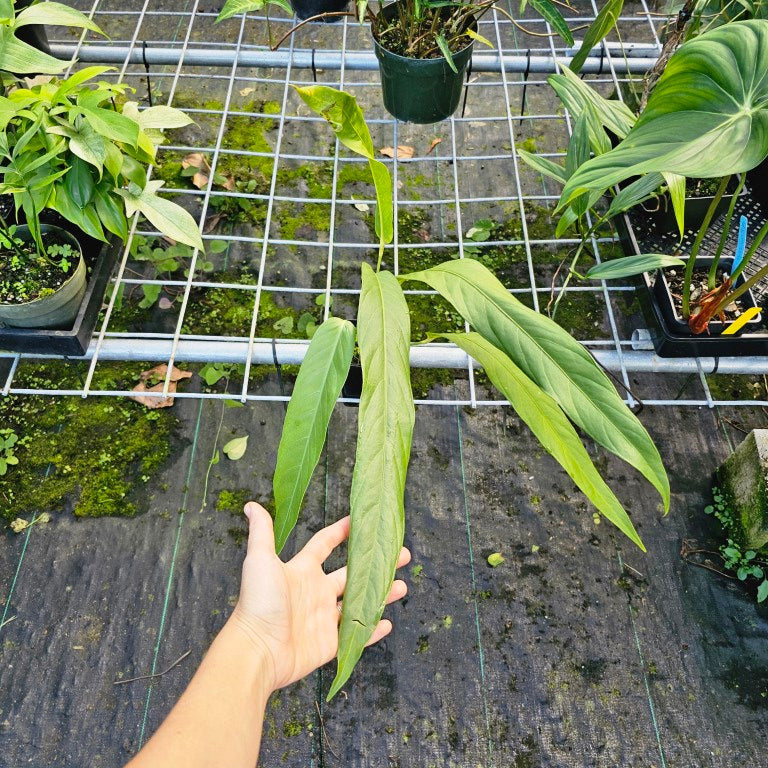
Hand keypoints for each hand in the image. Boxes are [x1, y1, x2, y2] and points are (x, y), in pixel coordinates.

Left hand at [229, 502, 409, 691]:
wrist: (256, 650)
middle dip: (375, 564)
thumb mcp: (260, 561)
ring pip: (359, 603)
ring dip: (380, 594)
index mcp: (303, 571)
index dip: (342, 531)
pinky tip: (387, 622)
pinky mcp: (329, 643)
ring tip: (402, 586)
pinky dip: (372, 630)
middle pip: (352, 573)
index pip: (325, 544)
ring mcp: (324, 618)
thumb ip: (261, 533)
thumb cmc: (257, 603)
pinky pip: (356, 634)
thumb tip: (251, 505)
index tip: (361, 520)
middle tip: (401, 555)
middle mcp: (316, 592)